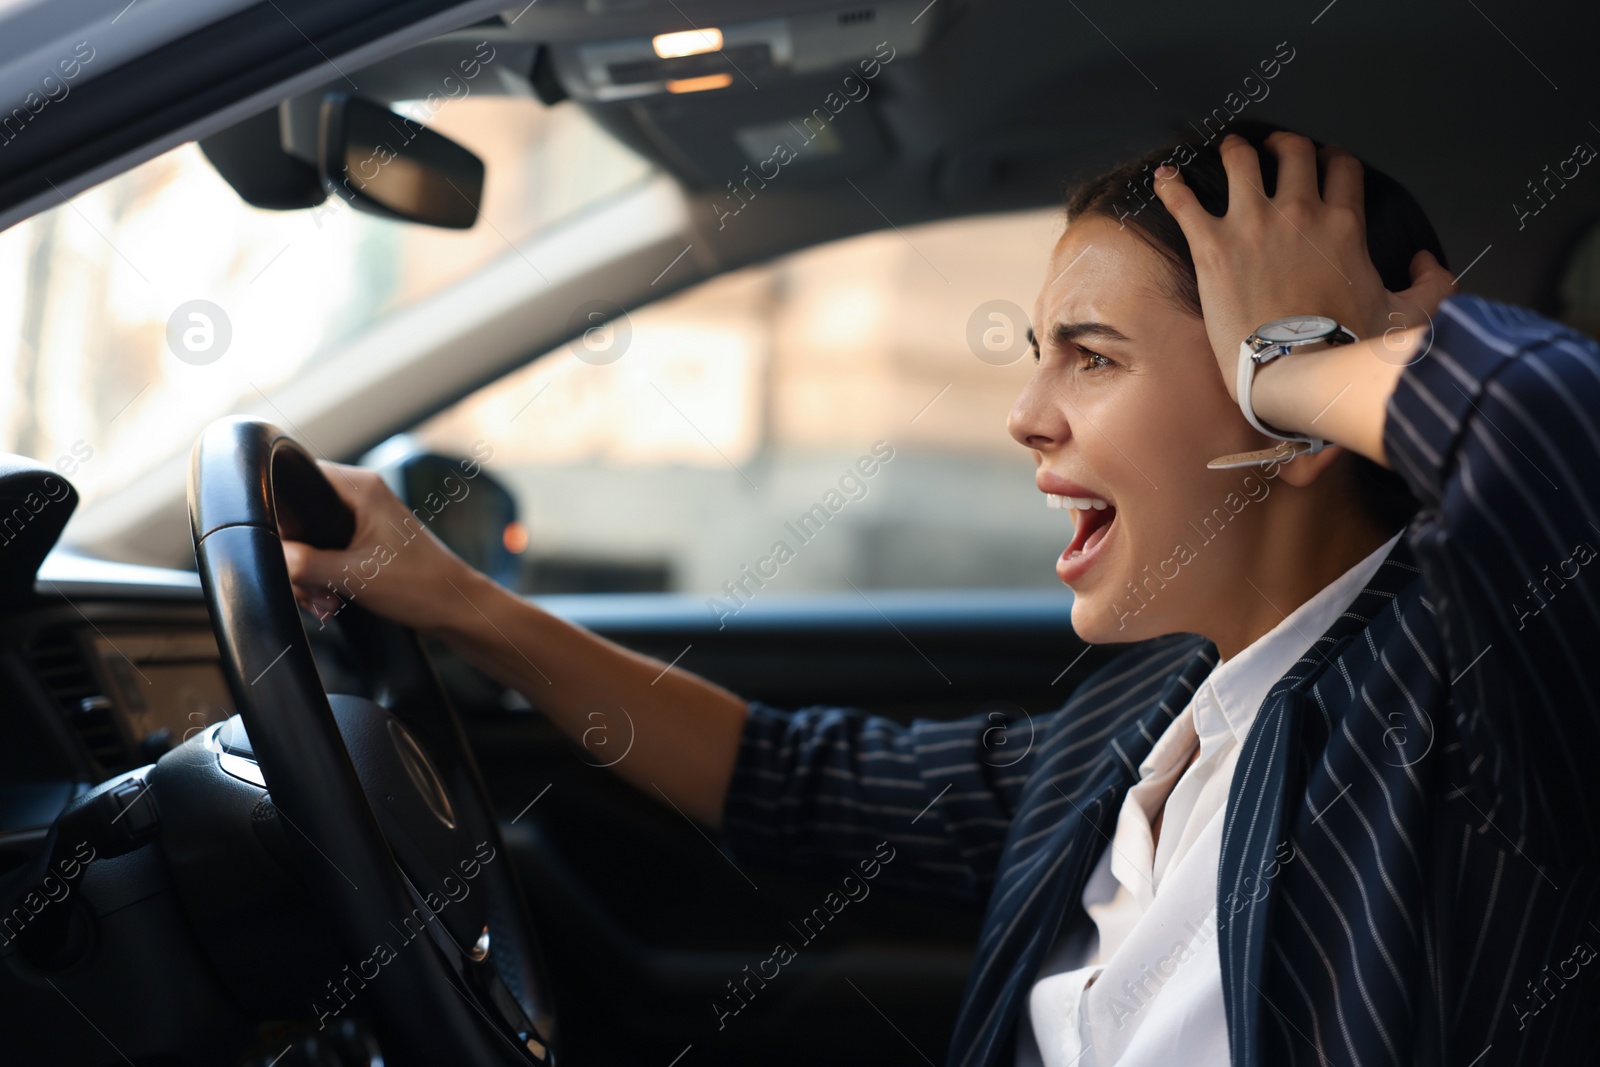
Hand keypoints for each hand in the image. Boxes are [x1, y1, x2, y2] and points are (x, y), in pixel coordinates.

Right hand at [281, 462, 487, 633]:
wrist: (454, 609)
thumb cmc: (419, 586)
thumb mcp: (352, 576)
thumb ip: (304, 563)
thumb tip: (271, 555)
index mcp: (360, 487)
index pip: (296, 477)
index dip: (282, 514)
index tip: (284, 546)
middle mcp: (361, 495)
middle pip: (299, 517)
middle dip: (297, 558)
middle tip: (310, 587)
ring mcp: (364, 518)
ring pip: (310, 540)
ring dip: (309, 575)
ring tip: (325, 601)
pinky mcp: (365, 541)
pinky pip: (326, 554)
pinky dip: (323, 578)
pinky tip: (330, 601)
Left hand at [1152, 131, 1457, 400]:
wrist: (1294, 371)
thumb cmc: (1344, 348)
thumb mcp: (1407, 316)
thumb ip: (1431, 285)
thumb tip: (1430, 263)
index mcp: (1344, 224)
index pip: (1342, 169)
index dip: (1334, 161)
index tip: (1325, 163)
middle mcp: (1299, 212)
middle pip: (1293, 153)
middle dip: (1284, 145)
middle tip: (1273, 149)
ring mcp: (1252, 224)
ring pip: (1241, 161)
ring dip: (1234, 151)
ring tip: (1229, 150)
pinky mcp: (1211, 245)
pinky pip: (1184, 201)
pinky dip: (1172, 186)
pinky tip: (1165, 178)